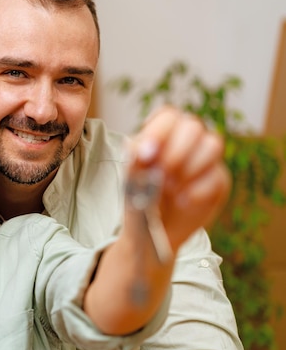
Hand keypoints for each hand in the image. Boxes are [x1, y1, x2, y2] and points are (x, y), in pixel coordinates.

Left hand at [128, 106, 230, 250]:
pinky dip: (197, 190)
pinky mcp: (219, 181)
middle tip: (162, 174)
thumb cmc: (139, 198)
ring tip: (170, 187)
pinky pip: (218, 175)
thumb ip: (136, 160)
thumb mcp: (130, 178)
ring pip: (213, 144)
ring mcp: (206, 160)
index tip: (147, 154)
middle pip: (193, 126)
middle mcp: (187, 141)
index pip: (168, 115)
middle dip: (176, 150)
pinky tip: (182, 201)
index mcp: (162, 134)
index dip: (159, 131)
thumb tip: (146, 149)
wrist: (151, 234)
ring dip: (189, 167)